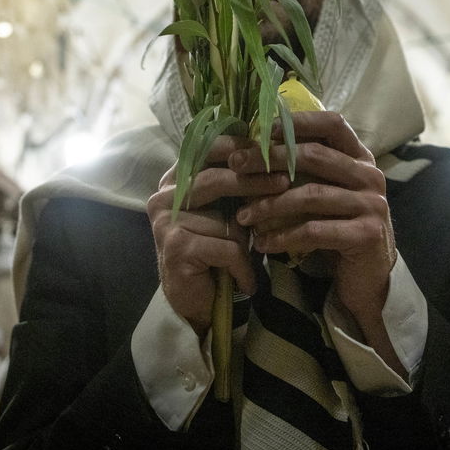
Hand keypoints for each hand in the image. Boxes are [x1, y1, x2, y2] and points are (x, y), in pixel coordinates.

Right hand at [147, 137, 289, 335]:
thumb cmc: (217, 250)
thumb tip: (275, 151)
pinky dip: (243, 267)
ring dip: (248, 235)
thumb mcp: (228, 210)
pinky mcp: (175, 247)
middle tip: (285, 182)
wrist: (196, 302)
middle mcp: (164, 196)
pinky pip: (226, 247)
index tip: (272, 149)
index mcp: (175, 179)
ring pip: (224, 217)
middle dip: (254, 180)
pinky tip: (247, 282)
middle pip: (215, 178)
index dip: (240, 147)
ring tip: (260, 247)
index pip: (205, 149)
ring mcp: (165, 222)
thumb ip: (238, 182)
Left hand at [229, 112, 394, 325]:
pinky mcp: (365, 235)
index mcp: (361, 157)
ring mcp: (372, 204)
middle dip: (270, 159)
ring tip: (242, 215)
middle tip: (236, 166)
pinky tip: (262, 243)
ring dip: (270, 204)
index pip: (333, 124)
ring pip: (311, 195)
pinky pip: (314, 231)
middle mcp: (370, 175)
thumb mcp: (326, 192)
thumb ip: (306, 170)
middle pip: (315, 156)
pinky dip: (283, 236)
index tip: (263, 130)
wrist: (367, 276)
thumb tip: (255, 146)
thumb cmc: (338, 227)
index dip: (299, 122)